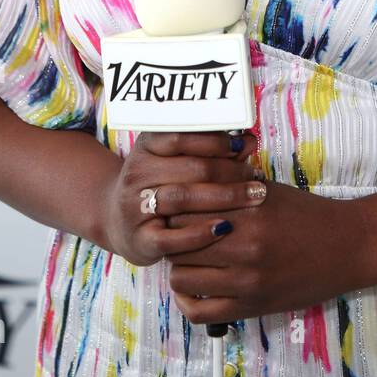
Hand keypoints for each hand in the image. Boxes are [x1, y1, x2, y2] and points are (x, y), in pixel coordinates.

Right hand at [103, 130, 262, 266]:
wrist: (119, 221)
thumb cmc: (161, 185)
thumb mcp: (178, 161)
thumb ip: (211, 150)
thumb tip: (249, 140)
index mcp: (146, 147)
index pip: (182, 137)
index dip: (217, 141)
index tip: (243, 146)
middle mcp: (136, 173)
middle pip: (191, 168)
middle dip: (231, 172)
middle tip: (256, 177)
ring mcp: (134, 207)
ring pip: (183, 197)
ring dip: (225, 197)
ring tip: (254, 197)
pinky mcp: (139, 239)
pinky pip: (172, 238)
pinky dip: (200, 233)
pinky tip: (225, 228)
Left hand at [166, 182, 365, 324]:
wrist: (348, 247)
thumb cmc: (308, 214)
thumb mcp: (268, 191)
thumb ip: (230, 188)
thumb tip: (189, 186)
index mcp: (248, 212)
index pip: (185, 211)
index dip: (174, 209)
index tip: (175, 209)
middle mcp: (245, 248)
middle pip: (178, 244)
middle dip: (172, 237)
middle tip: (177, 234)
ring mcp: (248, 282)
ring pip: (182, 277)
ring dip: (179, 267)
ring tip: (189, 258)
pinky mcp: (252, 308)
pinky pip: (199, 311)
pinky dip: (187, 300)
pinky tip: (194, 287)